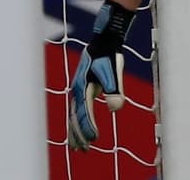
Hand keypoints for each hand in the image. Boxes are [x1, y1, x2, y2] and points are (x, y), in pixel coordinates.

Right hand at [68, 0, 134, 149]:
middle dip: (78, 134)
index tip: (94, 140)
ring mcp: (78, 88)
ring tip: (78, 146)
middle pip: (75, 117)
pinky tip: (80, 128)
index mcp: (84, 86)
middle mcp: (78, 89)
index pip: (84, 112)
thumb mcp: (115, 70)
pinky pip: (76, 109)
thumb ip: (115, 89)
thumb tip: (116, 108)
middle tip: (83, 150)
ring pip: (73, 115)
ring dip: (75, 131)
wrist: (105, 39)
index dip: (88, 127)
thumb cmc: (110, 54)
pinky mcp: (82, 87)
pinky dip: (76, 121)